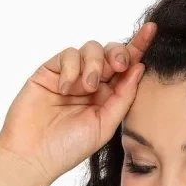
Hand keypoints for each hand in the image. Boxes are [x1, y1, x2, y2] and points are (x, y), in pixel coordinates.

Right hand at [0, 22, 156, 185]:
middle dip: (118, 53)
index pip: (126, 69)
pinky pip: (68, 55)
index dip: (138, 47)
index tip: (152, 30)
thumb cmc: (68, 148)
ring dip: (94, 64)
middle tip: (118, 65)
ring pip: (91, 49)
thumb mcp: (105, 126)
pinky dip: (71, 68)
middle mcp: (91, 84)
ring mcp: (71, 76)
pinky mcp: (51, 71)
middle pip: (111, 53)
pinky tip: (65, 89)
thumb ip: (123, 97)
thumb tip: (139, 68)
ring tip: (87, 87)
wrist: (33, 154)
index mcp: (108, 97)